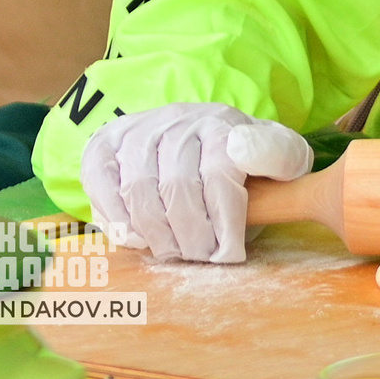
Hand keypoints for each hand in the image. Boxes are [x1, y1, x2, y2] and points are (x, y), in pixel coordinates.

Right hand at [79, 102, 311, 263]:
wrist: (197, 138)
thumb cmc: (242, 159)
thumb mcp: (277, 154)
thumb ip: (278, 155)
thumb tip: (243, 151)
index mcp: (222, 122)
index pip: (220, 172)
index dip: (224, 220)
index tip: (229, 253)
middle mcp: (178, 119)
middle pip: (178, 186)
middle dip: (191, 234)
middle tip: (201, 258)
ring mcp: (139, 129)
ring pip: (139, 188)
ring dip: (157, 232)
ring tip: (175, 254)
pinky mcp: (105, 144)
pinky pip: (101, 182)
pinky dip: (118, 217)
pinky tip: (139, 239)